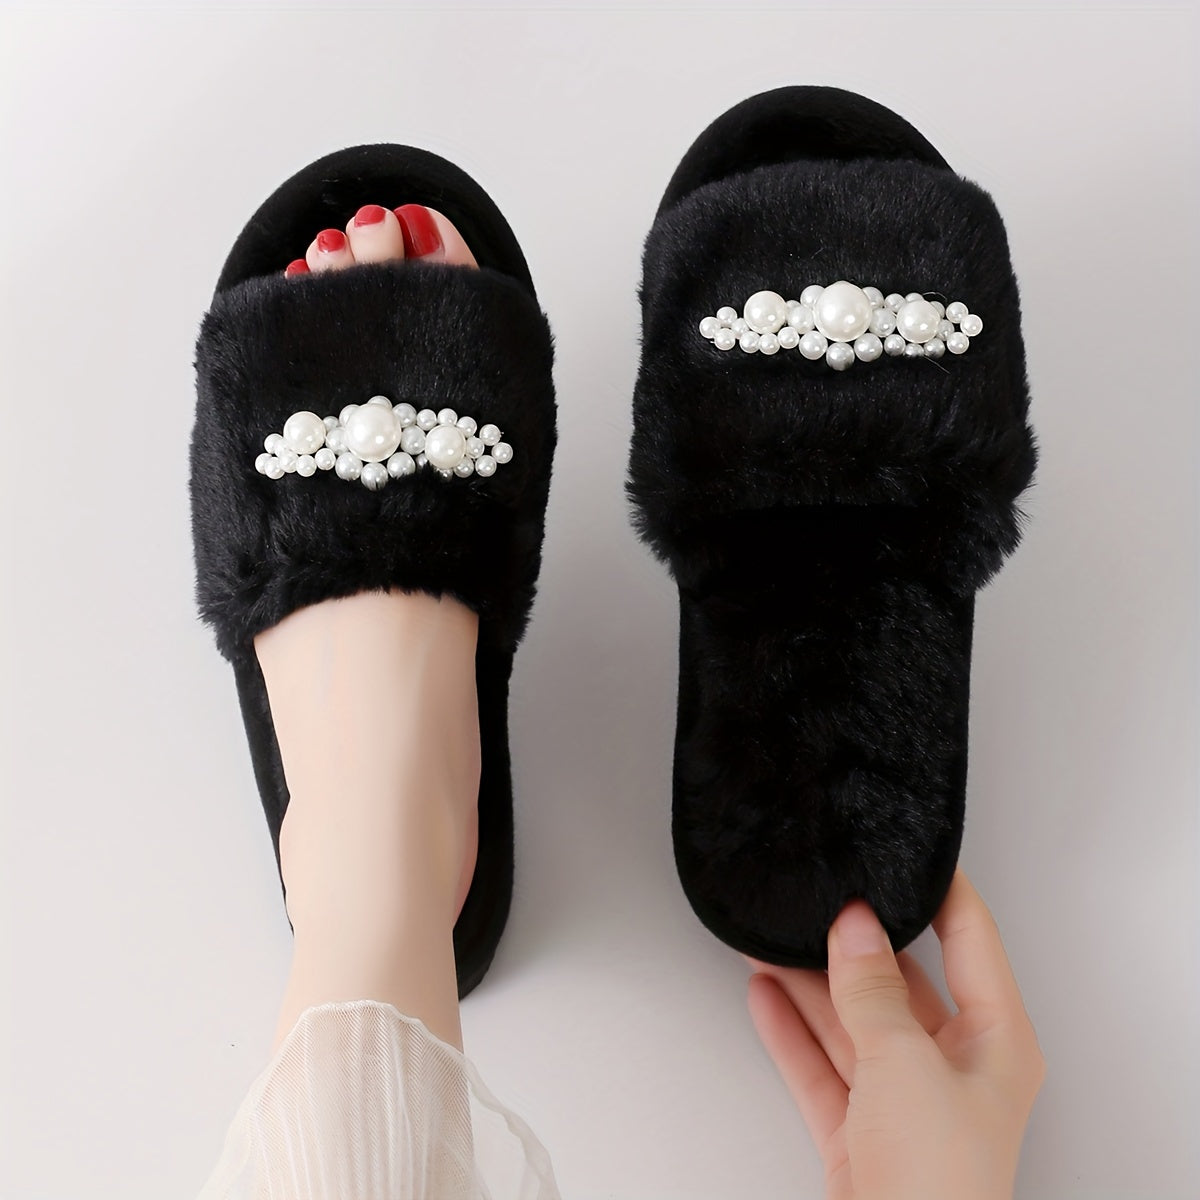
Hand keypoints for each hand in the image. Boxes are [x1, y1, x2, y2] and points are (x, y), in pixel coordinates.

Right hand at [747, 870, 1043, 1199]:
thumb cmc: (939, 1182)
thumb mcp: (905, 1065)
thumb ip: (871, 990)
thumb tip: (853, 924)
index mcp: (996, 1042)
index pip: (972, 940)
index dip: (942, 889)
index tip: (906, 848)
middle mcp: (952, 1066)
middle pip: (900, 981)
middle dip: (852, 942)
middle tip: (815, 898)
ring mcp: (903, 1099)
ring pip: (852, 1021)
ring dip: (809, 983)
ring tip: (768, 938)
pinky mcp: (860, 1130)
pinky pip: (821, 1064)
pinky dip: (790, 1030)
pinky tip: (763, 994)